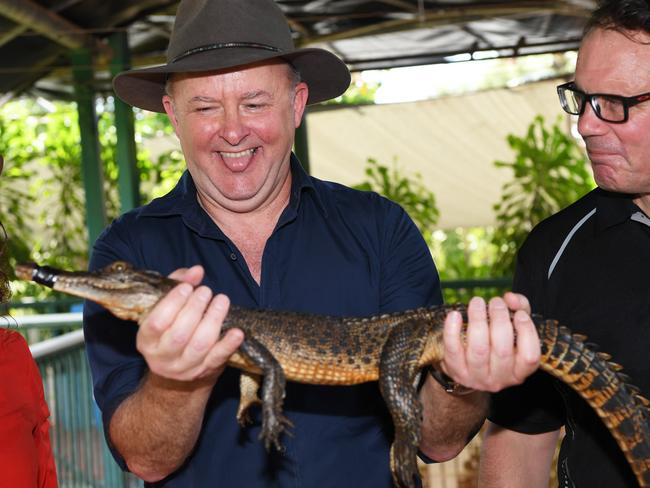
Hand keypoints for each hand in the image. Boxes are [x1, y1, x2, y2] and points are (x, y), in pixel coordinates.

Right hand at [136, 265, 243, 381]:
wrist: (178, 373)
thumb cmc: (172, 329)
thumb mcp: (166, 307)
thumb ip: (178, 284)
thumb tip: (196, 270)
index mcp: (147, 341)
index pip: (157, 323)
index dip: (172, 303)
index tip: (186, 288)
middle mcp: (163, 358)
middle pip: (179, 334)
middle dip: (195, 308)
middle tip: (206, 291)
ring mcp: (185, 368)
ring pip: (200, 345)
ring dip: (213, 320)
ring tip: (222, 300)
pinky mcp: (206, 371)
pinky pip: (218, 358)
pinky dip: (229, 344)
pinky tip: (237, 331)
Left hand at [440, 293, 539, 391]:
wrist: (462, 364)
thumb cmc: (494, 341)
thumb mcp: (512, 327)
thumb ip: (519, 308)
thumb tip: (511, 298)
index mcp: (518, 372)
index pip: (529, 357)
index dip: (527, 332)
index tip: (519, 314)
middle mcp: (499, 379)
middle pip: (502, 349)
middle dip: (500, 319)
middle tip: (496, 302)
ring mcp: (476, 377)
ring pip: (478, 349)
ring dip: (478, 320)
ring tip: (478, 302)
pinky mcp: (455, 370)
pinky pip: (453, 350)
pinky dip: (452, 330)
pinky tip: (455, 314)